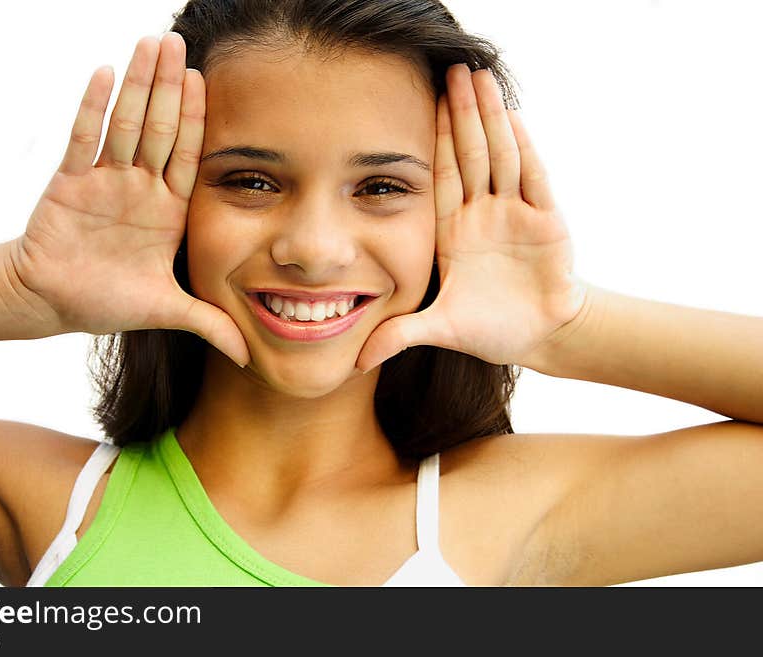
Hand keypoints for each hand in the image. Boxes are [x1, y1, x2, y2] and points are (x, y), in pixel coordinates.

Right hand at [9, 33, 248, 366]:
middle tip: (179, 42)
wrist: (53, 301)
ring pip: (126, 123)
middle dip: (170, 87)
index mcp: (167, 210)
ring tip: (150, 43)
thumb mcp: (167, 311)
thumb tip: (250, 358)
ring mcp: (104, 180)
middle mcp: (140, 187)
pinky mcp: (69, 182)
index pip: (190, 157)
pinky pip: (83, 138)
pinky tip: (106, 73)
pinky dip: (93, 108)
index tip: (209, 84)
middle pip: (161, 128)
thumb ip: (209, 325)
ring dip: (138, 84)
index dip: (199, 121)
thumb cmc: (107, 301)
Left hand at [356, 64, 587, 371]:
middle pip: (470, 154)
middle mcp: (483, 216)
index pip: (440, 176)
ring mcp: (515, 215)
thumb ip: (400, 336)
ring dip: (490, 118)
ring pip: (500, 156)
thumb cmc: (492, 329)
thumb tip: (356, 363)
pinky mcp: (547, 223)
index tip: (422, 102)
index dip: (432, 139)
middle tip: (452, 68)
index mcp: (453, 233)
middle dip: (460, 113)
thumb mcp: (440, 328)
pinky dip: (524, 150)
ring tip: (480, 77)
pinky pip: (533, 180)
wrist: (541, 337)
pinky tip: (513, 118)